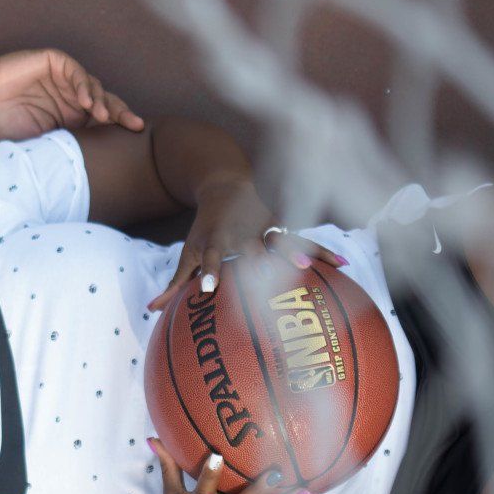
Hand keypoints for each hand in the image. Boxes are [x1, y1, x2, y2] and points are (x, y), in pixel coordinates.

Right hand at [0, 49, 144, 140]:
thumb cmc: (5, 124)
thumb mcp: (40, 142)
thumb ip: (64, 144)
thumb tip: (91, 165)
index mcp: (71, 115)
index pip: (102, 118)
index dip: (118, 124)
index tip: (135, 135)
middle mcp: (71, 95)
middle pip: (105, 101)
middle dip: (121, 112)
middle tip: (133, 124)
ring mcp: (64, 78)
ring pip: (94, 86)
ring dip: (101, 101)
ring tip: (102, 116)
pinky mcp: (56, 62)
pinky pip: (76, 72)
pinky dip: (83, 85)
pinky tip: (84, 101)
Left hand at [147, 178, 347, 311]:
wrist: (226, 184)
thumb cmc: (205, 228)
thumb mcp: (188, 251)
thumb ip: (175, 282)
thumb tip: (151, 309)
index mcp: (216, 242)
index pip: (211, 257)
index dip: (209, 271)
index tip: (207, 288)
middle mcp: (241, 234)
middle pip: (250, 251)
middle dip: (257, 265)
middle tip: (265, 284)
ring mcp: (264, 227)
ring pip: (282, 242)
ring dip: (294, 253)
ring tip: (307, 268)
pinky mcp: (284, 223)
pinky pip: (305, 240)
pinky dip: (322, 251)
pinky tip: (342, 265)